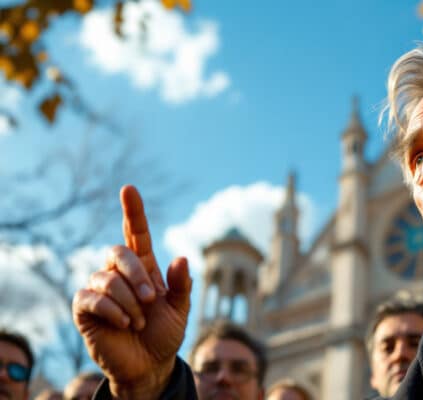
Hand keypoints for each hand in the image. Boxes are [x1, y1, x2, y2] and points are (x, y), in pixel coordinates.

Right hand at [72, 185, 191, 398]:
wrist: (149, 365)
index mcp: (144, 268)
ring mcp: (100, 289)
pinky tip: (123, 324)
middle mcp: (120, 274)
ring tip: (139, 321)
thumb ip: (182, 285)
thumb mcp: (180, 310)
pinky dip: (113, 310)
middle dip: (136, 274)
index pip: (136, 233)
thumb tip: (181, 258)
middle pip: (118, 252)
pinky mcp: (85, 308)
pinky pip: (91, 297)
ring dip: (128, 301)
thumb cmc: (164, 334)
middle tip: (151, 299)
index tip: (129, 189)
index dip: (133, 211)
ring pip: (106, 278)